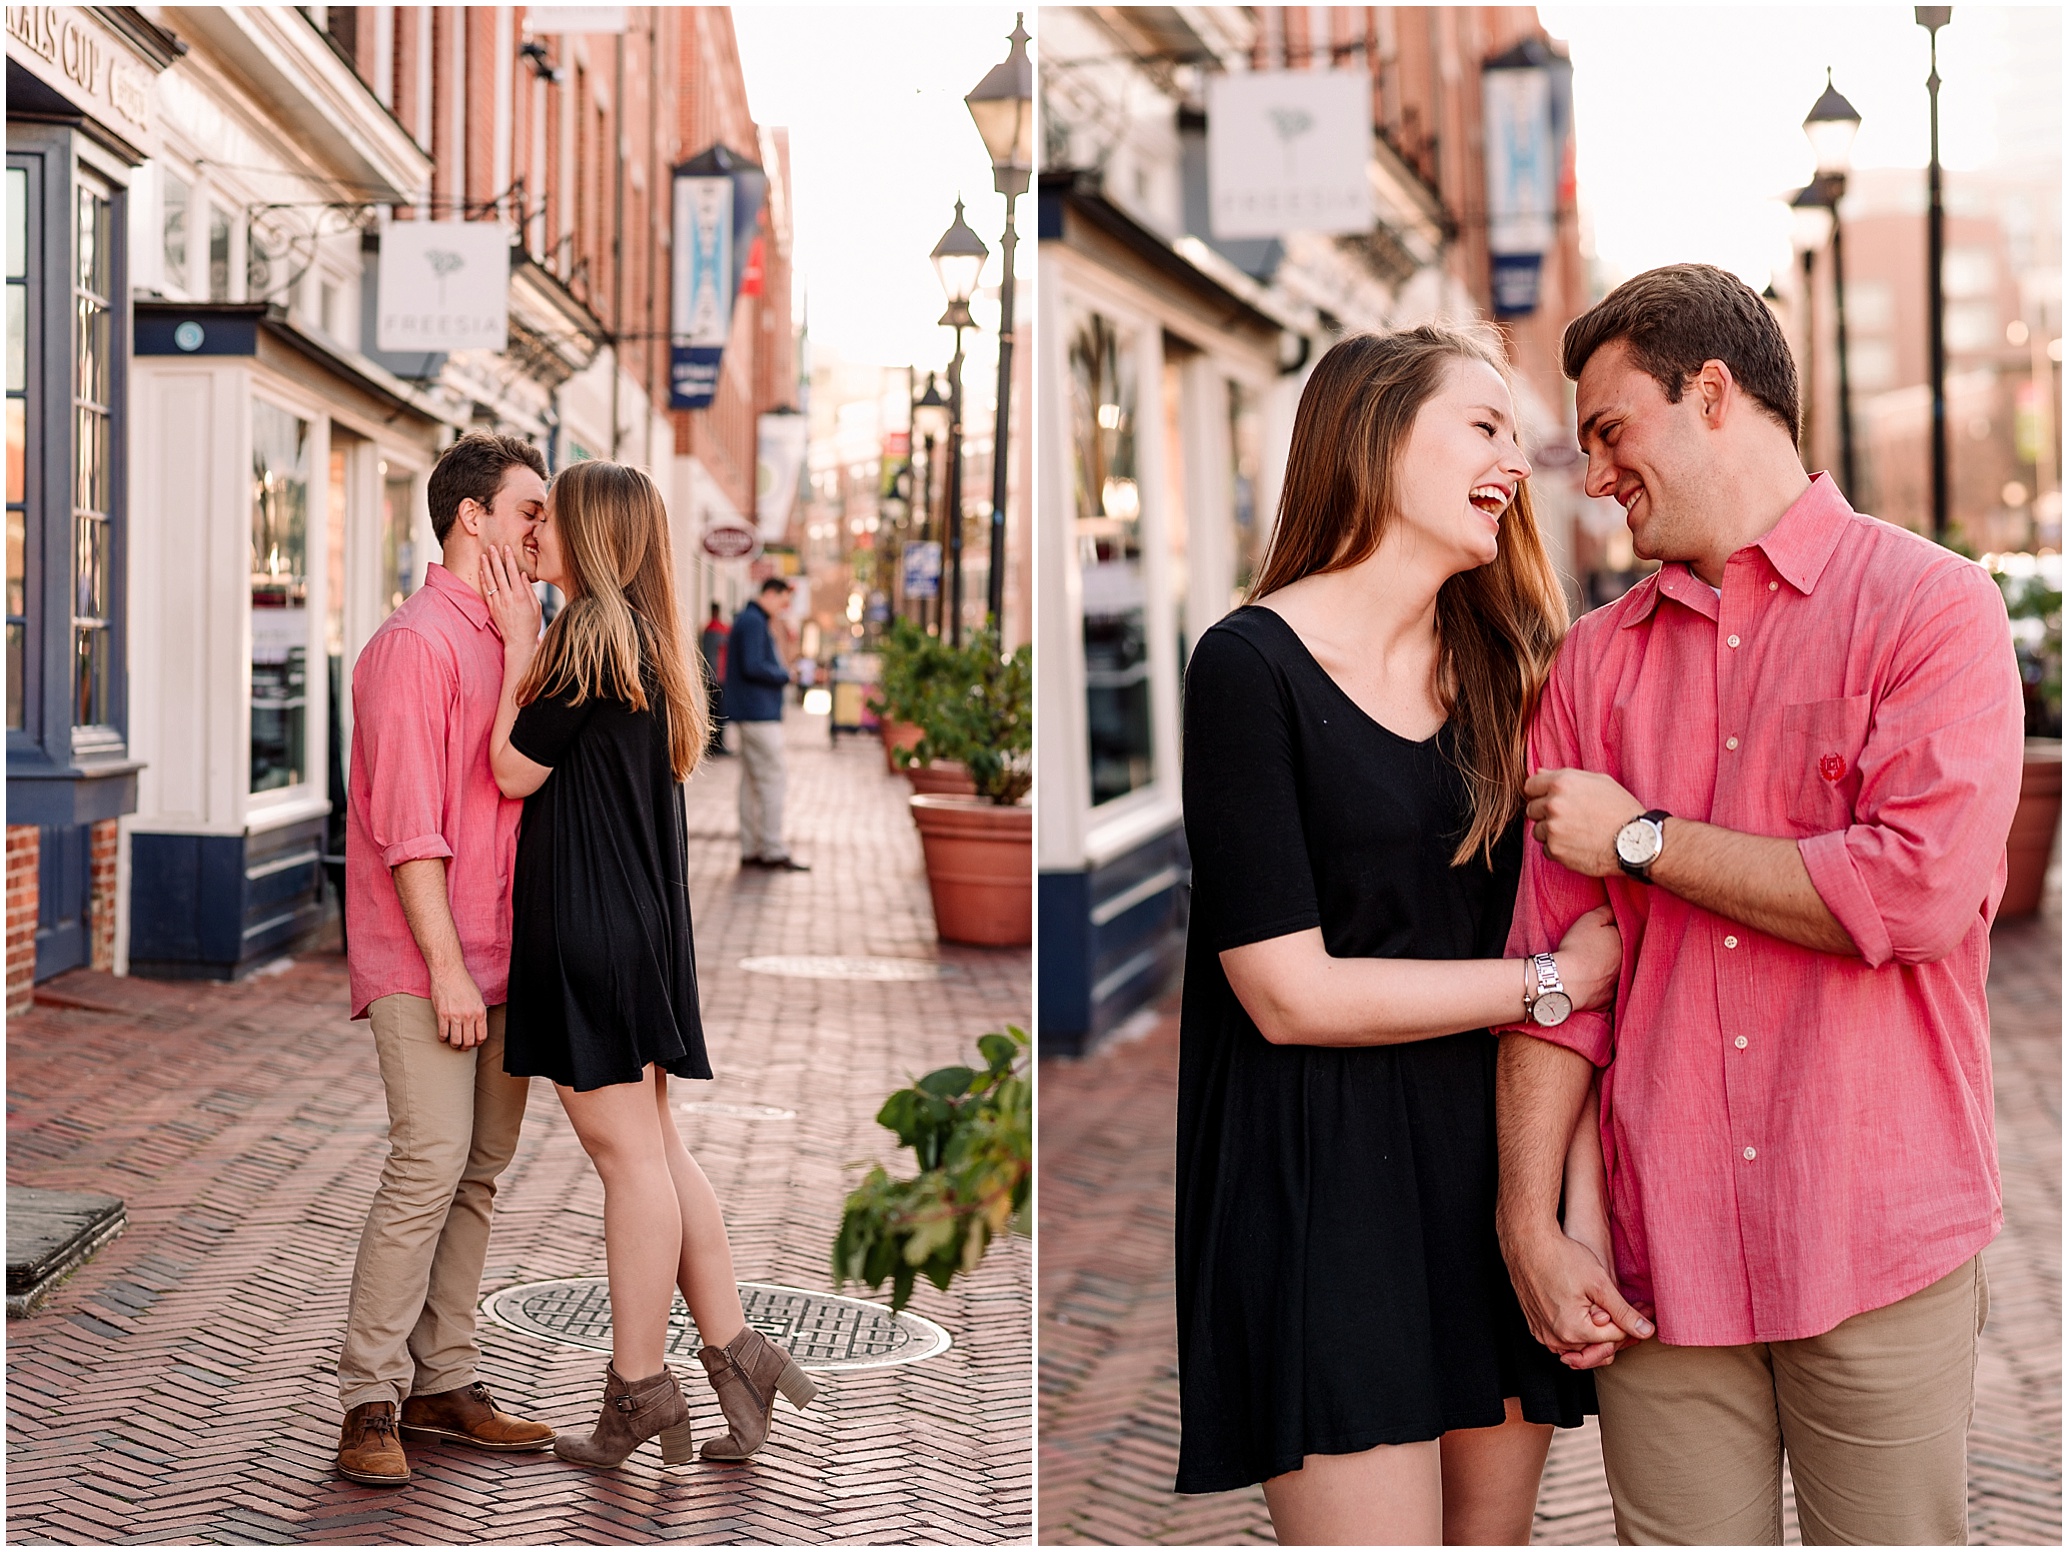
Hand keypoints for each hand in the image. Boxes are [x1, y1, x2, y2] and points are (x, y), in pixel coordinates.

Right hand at [429, 963, 487, 1049]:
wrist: (449, 973)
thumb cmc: (463, 983)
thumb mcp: (478, 998)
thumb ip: (478, 1012)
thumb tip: (478, 1025)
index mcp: (480, 1012)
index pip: (481, 1036)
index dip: (477, 1043)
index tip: (473, 1043)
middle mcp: (469, 1015)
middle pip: (469, 1041)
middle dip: (465, 1047)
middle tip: (461, 1046)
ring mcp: (455, 1016)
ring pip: (456, 1041)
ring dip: (454, 1044)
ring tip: (452, 1042)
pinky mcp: (442, 1015)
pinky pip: (443, 1033)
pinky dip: (443, 1038)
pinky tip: (443, 1035)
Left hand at [479, 544, 540, 648]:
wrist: (519, 641)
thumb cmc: (530, 625)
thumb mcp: (536, 606)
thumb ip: (528, 589)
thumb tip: (521, 575)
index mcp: (521, 596)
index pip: (513, 572)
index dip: (509, 559)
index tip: (506, 548)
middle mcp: (508, 598)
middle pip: (500, 574)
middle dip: (496, 559)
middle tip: (492, 547)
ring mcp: (498, 602)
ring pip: (490, 580)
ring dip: (487, 567)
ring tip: (484, 555)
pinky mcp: (492, 608)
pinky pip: (486, 590)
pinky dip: (483, 580)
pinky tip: (481, 571)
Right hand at [1501, 1224, 1652, 1367]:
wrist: (1527, 1243)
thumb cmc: (1561, 1257)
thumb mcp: (1599, 1283)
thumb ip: (1624, 1313)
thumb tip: (1647, 1332)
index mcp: (1574, 1331)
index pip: (1615, 1338)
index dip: (1632, 1322)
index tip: (1642, 1308)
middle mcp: (1556, 1339)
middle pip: (1597, 1345)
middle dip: (1615, 1329)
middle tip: (1628, 1308)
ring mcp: (1543, 1333)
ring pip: (1580, 1345)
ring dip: (1595, 1332)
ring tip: (1605, 1307)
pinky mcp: (1535, 1326)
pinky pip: (1562, 1338)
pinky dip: (1576, 1329)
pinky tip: (1584, 1310)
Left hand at [1526, 769, 1643, 878]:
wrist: (1635, 841)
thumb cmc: (1620, 809)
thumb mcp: (1598, 781)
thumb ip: (1564, 776)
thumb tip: (1538, 772)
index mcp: (1562, 783)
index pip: (1530, 786)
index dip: (1538, 793)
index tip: (1548, 800)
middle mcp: (1553, 804)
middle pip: (1531, 809)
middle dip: (1544, 814)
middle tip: (1568, 819)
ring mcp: (1553, 828)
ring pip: (1537, 831)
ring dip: (1551, 833)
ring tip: (1575, 833)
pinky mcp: (1556, 850)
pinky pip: (1546, 849)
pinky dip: (1558, 849)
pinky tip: (1578, 845)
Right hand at [1553, 905, 1621, 1011]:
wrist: (1565, 980)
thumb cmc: (1577, 948)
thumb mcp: (1590, 920)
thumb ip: (1607, 911)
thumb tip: (1620, 906)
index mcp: (1625, 945)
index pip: (1628, 935)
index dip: (1619, 931)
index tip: (1610, 930)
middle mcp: (1625, 966)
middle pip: (1625, 955)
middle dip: (1617, 951)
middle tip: (1601, 947)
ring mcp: (1617, 985)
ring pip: (1618, 974)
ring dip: (1611, 970)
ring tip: (1597, 965)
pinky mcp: (1607, 1000)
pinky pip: (1608, 992)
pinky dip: (1602, 987)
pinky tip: (1593, 983)